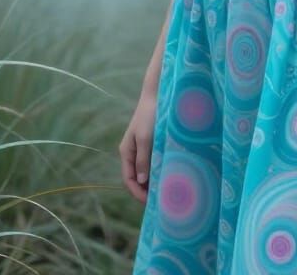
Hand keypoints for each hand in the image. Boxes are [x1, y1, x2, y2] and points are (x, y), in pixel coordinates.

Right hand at [120, 85, 158, 204]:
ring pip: (146, 170)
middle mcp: (133, 152)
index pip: (128, 179)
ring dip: (153, 181)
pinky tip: (170, 174)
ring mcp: (143, 147)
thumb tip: (142, 181)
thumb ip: (143, 158)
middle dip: (146, 190)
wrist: (159, 93)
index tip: (150, 202)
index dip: (137, 193)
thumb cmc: (150, 114)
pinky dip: (159, 170)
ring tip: (166, 191)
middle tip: (161, 201)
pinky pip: (154, 161)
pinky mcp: (153, 143)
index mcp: (126, 151)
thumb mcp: (145, 137)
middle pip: (137, 177)